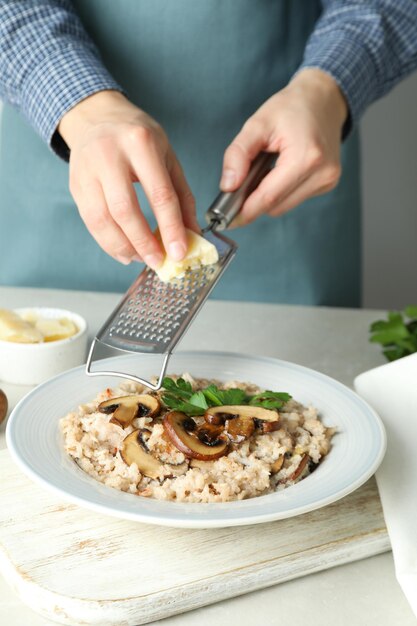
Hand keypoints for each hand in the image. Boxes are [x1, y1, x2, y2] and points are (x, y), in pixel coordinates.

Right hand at [58, 90, 197, 267]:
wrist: (98, 117)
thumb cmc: (138, 137)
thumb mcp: (167, 157)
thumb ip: (182, 196)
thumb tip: (192, 234)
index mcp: (141, 143)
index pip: (159, 194)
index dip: (170, 228)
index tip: (179, 252)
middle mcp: (109, 154)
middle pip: (125, 210)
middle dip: (144, 242)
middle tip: (159, 262)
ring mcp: (87, 169)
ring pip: (102, 219)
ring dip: (123, 247)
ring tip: (142, 259)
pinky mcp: (75, 184)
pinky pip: (90, 221)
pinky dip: (108, 243)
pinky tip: (125, 252)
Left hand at [220, 69, 347, 225]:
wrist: (323, 99)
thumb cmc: (290, 108)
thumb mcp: (256, 124)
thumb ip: (238, 155)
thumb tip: (228, 186)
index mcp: (306, 157)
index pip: (269, 197)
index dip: (244, 211)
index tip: (225, 218)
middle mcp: (322, 173)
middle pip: (275, 206)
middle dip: (254, 200)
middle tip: (240, 183)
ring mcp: (328, 180)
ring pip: (284, 206)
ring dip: (268, 195)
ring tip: (265, 169)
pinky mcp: (327, 183)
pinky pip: (294, 198)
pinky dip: (281, 190)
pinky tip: (280, 170)